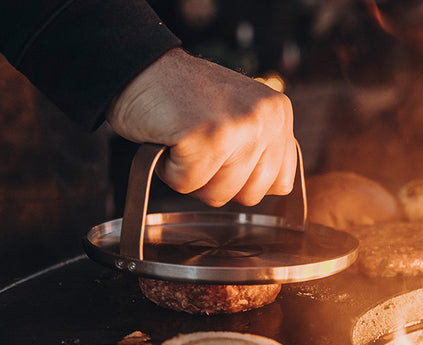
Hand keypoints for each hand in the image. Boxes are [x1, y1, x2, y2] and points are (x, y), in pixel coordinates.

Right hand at [106, 48, 296, 206]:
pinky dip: (170, 171)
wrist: (141, 70)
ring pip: (219, 195)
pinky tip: (171, 139)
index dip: (245, 182)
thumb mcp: (242, 120)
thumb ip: (264, 151)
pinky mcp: (207, 136)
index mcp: (279, 115)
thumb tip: (279, 187)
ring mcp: (239, 126)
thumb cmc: (186, 102)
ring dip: (192, 177)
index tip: (224, 154)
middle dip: (218, 183)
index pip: (280, 184)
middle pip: (250, 196)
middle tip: (201, 147)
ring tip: (186, 141)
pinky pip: (188, 185)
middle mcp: (267, 118)